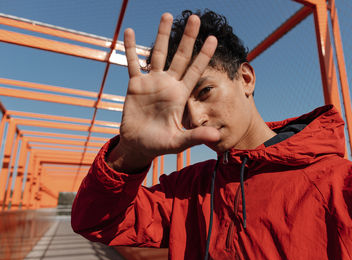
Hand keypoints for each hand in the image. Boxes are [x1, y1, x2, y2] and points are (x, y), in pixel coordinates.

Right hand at [108, 13, 219, 171]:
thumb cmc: (160, 144)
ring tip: (166, 15)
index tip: (213, 38)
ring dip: (161, 35)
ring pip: (157, 54)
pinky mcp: (135, 85)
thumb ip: (196, 137)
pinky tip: (128, 31)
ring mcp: (152, 82)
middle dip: (187, 38)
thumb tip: (217, 136)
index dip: (203, 55)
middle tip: (195, 18)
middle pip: (180, 56)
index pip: (195, 70)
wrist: (138, 145)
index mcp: (180, 95)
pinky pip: (133, 63)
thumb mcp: (179, 142)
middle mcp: (168, 84)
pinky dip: (130, 48)